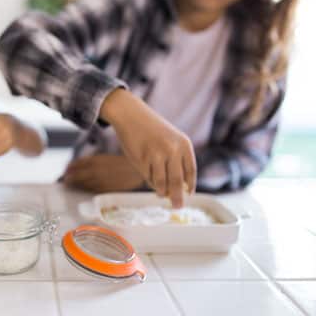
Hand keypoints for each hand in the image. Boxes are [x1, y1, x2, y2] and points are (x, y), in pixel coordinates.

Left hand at [62, 154, 144, 191]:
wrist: (135, 171)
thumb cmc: (120, 162)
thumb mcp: (104, 158)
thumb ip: (90, 162)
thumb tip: (74, 166)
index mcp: (95, 161)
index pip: (77, 164)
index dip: (70, 168)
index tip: (66, 170)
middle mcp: (95, 171)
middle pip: (77, 176)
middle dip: (69, 178)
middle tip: (65, 180)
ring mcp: (99, 181)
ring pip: (82, 184)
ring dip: (75, 184)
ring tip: (70, 185)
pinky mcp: (104, 189)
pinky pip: (91, 190)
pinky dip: (84, 189)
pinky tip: (81, 188)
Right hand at [100, 89, 196, 207]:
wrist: (131, 115)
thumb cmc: (152, 129)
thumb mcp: (171, 140)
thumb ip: (177, 160)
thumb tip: (179, 188)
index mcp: (184, 144)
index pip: (190, 171)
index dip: (190, 186)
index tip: (189, 195)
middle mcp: (172, 150)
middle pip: (177, 182)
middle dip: (177, 198)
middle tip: (177, 207)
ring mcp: (156, 155)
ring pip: (161, 183)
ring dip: (161, 191)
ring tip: (160, 193)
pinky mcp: (142, 159)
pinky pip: (147, 177)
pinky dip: (148, 180)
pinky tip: (147, 172)